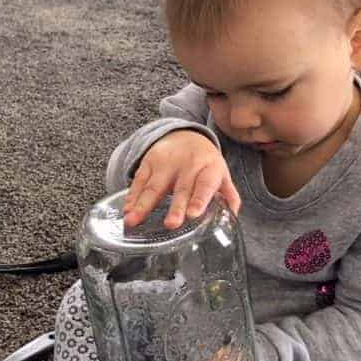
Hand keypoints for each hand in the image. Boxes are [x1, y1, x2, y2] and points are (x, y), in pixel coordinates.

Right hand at [123, 130, 240, 229]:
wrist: (186, 136)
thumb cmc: (206, 164)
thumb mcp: (221, 175)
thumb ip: (228, 195)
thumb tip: (233, 217)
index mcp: (209, 169)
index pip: (205, 185)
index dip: (200, 199)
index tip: (193, 214)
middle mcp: (188, 164)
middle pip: (180, 188)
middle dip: (175, 206)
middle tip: (171, 224)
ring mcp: (166, 162)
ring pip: (154, 185)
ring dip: (143, 205)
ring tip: (133, 221)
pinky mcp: (149, 162)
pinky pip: (139, 181)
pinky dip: (132, 197)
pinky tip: (127, 210)